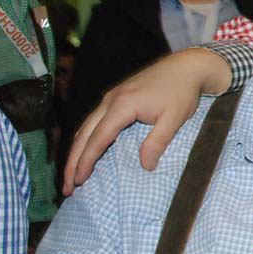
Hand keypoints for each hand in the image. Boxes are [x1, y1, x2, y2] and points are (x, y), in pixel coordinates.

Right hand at [62, 47, 231, 194]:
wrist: (187, 66)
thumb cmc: (182, 91)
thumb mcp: (174, 118)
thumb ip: (157, 142)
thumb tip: (145, 167)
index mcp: (122, 105)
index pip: (98, 138)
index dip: (85, 161)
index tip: (76, 182)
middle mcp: (110, 100)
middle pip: (84, 134)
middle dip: (72, 162)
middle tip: (65, 187)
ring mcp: (112, 96)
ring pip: (85, 127)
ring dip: (76, 151)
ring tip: (70, 174)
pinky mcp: (116, 95)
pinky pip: (94, 120)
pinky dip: (86, 138)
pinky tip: (85, 150)